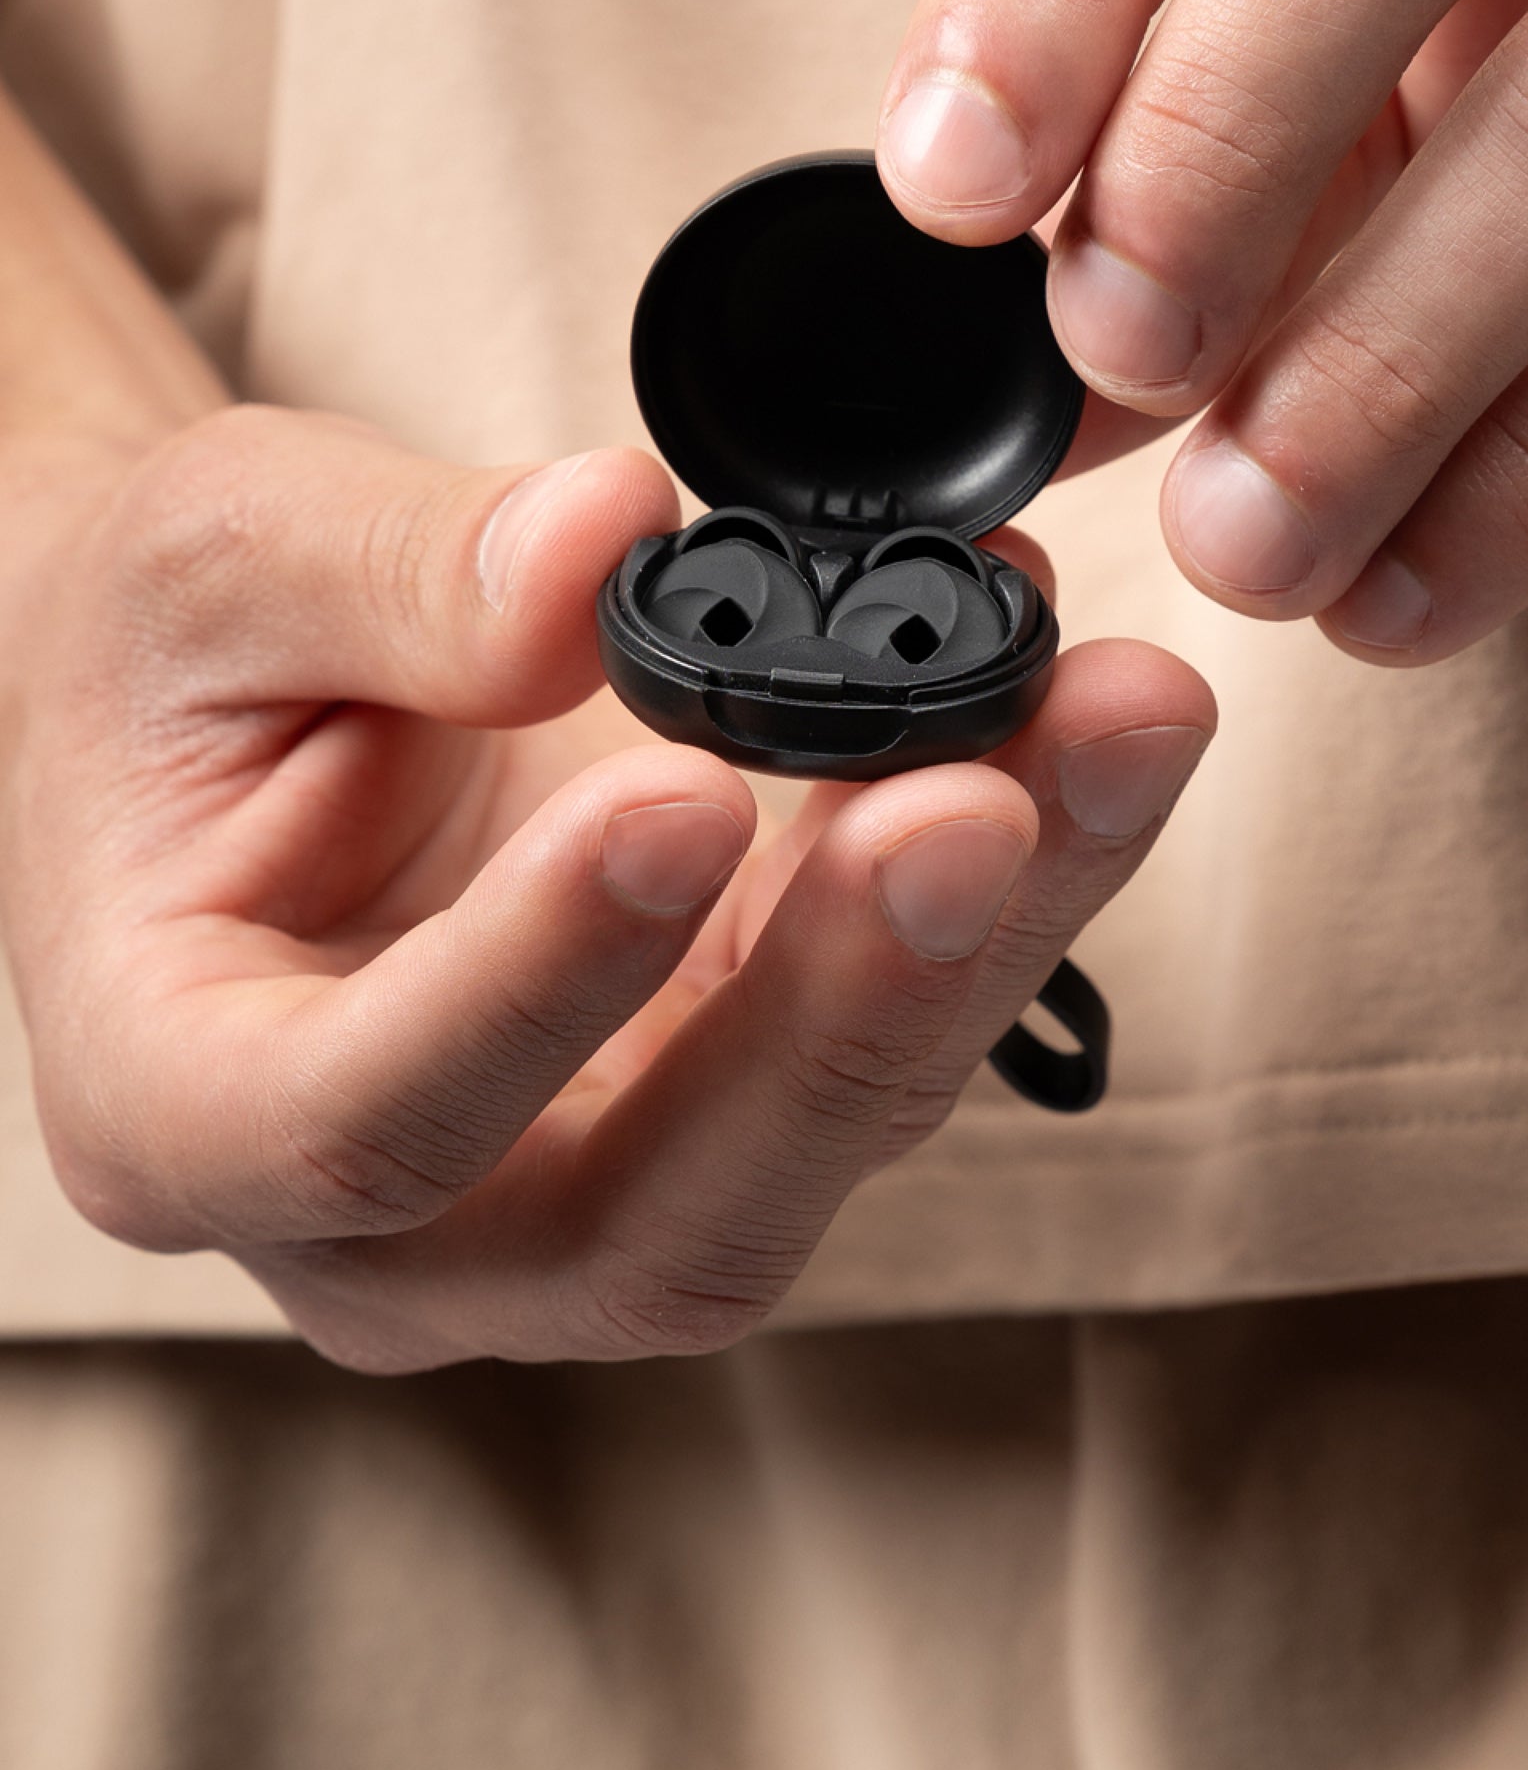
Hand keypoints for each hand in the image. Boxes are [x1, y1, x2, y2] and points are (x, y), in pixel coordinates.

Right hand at [0, 406, 1210, 1370]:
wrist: (256, 697)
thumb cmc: (182, 662)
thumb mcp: (214, 566)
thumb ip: (381, 571)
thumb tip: (606, 544)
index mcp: (196, 1114)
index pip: (370, 1124)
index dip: (539, 982)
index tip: (679, 796)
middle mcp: (414, 1225)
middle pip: (655, 1214)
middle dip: (839, 1009)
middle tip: (976, 805)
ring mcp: (597, 1184)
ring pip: (822, 1138)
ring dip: (985, 940)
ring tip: (1104, 727)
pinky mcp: (743, 1093)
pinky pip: (898, 1028)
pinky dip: (1018, 882)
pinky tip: (1089, 723)